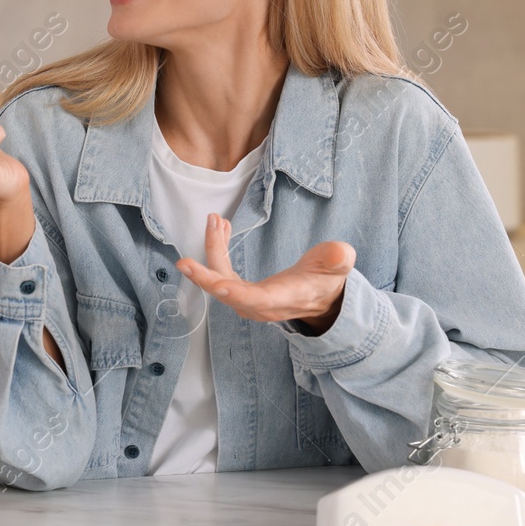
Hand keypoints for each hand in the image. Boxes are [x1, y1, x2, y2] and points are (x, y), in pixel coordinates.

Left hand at [177, 216, 354, 334]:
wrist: (324, 299)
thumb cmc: (329, 280)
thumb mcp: (339, 266)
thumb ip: (338, 259)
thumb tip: (340, 253)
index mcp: (284, 297)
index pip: (256, 299)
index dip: (235, 293)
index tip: (217, 284)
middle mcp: (261, 305)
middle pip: (227, 294)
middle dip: (205, 276)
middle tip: (184, 261)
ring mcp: (250, 301)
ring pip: (221, 280)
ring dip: (213, 251)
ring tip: (214, 221)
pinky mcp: (244, 293)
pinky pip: (223, 274)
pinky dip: (218, 252)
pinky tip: (221, 228)